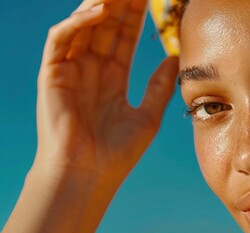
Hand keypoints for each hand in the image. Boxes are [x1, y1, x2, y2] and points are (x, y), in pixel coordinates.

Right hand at [36, 0, 177, 183]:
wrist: (89, 175)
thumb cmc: (117, 152)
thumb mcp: (147, 115)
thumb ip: (159, 85)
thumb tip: (174, 58)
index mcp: (112, 79)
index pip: (123, 38)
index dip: (135, 17)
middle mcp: (90, 70)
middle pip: (105, 27)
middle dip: (120, 5)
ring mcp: (70, 71)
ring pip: (82, 26)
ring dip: (100, 5)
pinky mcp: (52, 75)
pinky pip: (61, 40)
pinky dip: (78, 23)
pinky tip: (100, 11)